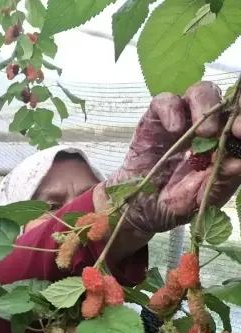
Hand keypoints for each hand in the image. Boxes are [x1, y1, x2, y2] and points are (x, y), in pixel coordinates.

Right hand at [99, 81, 240, 234]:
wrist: (135, 208)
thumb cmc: (172, 205)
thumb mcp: (200, 200)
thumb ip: (219, 183)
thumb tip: (239, 163)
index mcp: (224, 147)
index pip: (239, 125)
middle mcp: (207, 128)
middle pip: (228, 102)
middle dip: (235, 112)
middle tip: (233, 130)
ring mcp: (181, 121)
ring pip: (201, 92)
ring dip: (207, 106)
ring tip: (204, 132)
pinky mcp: (155, 119)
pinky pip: (165, 101)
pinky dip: (171, 109)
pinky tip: (173, 129)